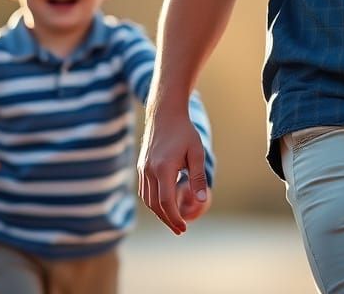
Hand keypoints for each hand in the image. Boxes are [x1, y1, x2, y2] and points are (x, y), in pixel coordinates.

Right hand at [138, 108, 209, 234]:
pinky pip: (144, 190)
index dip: (174, 218)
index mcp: (163, 168)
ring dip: (159, 212)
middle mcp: (149, 170)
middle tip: (180, 229)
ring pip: (147, 199)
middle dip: (167, 219)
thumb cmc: (184, 132)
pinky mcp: (141, 166)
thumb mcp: (196, 152)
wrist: (165, 113)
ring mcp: (142, 168)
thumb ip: (198, 177)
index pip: (166, 202)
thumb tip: (202, 201)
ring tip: (173, 220)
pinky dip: (153, 201)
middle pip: (155, 205)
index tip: (184, 228)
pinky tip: (163, 204)